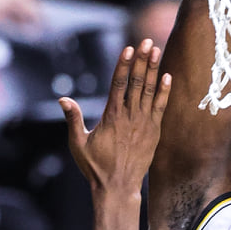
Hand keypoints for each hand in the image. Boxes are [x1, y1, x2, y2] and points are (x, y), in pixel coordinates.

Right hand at [62, 40, 170, 200]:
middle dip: (142, 60)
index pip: (119, 84)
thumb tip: (62, 99)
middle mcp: (130, 117)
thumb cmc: (95, 167)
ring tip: (157, 50)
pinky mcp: (153, 132)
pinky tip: (167, 76)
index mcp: (111, 116)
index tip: (129, 48)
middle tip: (148, 41)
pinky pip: (161, 108)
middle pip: (137, 82)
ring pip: (150, 91)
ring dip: (154, 70)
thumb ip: (73, 119)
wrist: (118, 188)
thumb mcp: (78, 143)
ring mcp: (144, 124)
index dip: (124, 64)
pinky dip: (164, 92)